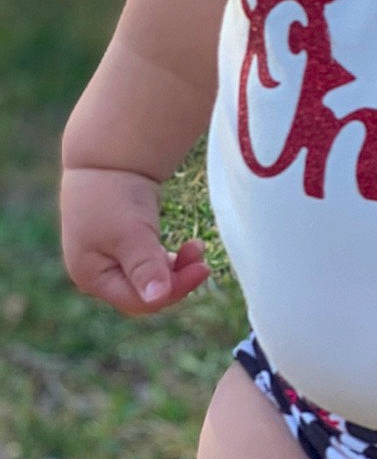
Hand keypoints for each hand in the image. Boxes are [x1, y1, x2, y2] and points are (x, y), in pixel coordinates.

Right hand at [59, 168, 207, 317]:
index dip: (173, 291)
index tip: (203, 268)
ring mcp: (109, 259)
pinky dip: (168, 258)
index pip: (138, 302)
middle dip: (176, 280)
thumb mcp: (130, 232)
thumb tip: (157, 298)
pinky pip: (150, 263)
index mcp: (92, 277)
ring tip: (196, 247)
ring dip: (175, 268)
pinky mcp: (124, 244)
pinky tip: (184, 248)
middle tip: (202, 259)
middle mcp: (98, 274)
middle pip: (144, 294)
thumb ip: (144, 266)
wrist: (108, 156)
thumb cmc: (114, 194)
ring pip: (149, 279)